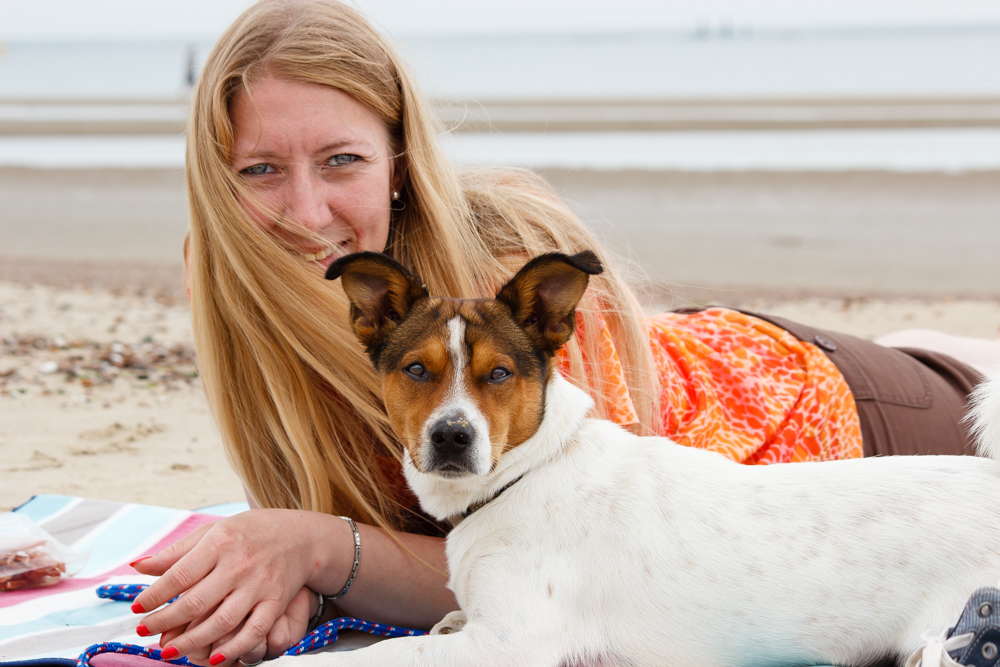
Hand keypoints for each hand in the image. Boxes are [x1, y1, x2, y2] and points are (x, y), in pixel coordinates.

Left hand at [131, 509, 324, 661]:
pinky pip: (254, 630)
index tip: (137, 607)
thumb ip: (177, 551)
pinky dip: (235, 647)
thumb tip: (138, 567)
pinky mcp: (276, 602)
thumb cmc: (251, 532)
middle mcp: (240, 564)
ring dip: (192, 641)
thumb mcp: (214, 531)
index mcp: (221, 542)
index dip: (155, 595)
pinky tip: (215, 657)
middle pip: (197, 601)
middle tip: (144, 631)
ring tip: (168, 651)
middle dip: (165, 621)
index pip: (180, 574)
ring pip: (222, 621)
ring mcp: (259, 585)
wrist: (301, 536)